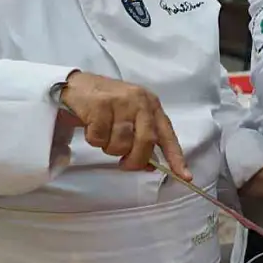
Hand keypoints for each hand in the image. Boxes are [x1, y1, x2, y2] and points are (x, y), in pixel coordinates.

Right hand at [59, 71, 189, 177]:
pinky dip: (94, 140)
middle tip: (124, 165)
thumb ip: (142, 138)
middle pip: (145, 142)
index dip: (176, 157)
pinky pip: (100, 138)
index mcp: (152, 106)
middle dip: (135, 159)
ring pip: (121, 143)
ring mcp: (120, 102)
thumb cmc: (108, 105)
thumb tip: (150, 166)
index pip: (167, 135)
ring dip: (110, 148)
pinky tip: (92, 127)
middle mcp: (140, 102)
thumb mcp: (131, 117)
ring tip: (105, 136)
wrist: (77, 85)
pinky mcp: (100, 105)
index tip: (185, 176)